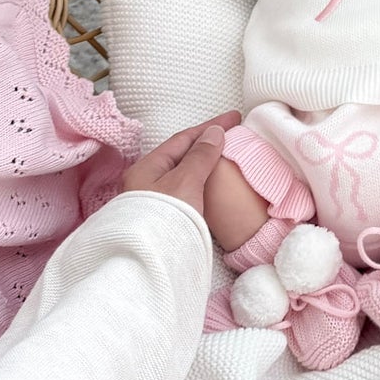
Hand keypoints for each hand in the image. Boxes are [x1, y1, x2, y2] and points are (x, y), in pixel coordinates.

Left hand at [120, 113, 240, 215]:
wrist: (147, 262)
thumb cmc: (164, 217)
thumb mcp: (185, 181)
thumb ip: (201, 156)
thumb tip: (214, 132)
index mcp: (146, 168)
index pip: (182, 139)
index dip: (210, 127)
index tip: (234, 118)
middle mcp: (145, 182)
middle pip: (180, 155)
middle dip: (205, 144)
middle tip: (231, 136)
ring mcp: (153, 202)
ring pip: (182, 174)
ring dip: (204, 164)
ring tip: (225, 157)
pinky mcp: (162, 219)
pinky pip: (185, 191)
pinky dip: (201, 183)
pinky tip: (213, 186)